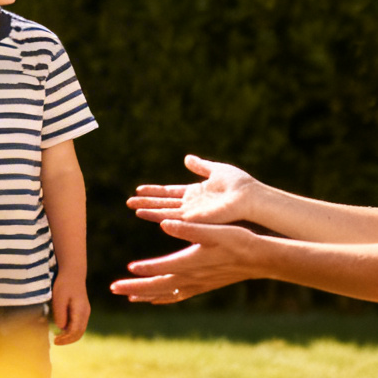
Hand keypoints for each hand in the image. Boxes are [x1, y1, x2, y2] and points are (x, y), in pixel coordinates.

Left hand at [49, 279, 90, 343]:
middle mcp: (85, 313)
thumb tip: (61, 328)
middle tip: (56, 342)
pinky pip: (79, 325)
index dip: (65, 339)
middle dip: (68, 340)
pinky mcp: (83, 310)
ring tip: (58, 337)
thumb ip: (60, 313)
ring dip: (70, 336)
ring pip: (80, 330)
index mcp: (80, 311)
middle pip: (79, 333)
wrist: (73, 273)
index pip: (74, 331)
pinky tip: (62, 329)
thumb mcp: (58, 298)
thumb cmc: (64, 284)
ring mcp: (86, 312)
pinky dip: (72, 330)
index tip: (55, 341)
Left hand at [109, 218, 266, 303]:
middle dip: (134, 288)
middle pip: (157, 286)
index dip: (143, 270)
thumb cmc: (238, 240)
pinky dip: (164, 298)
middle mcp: (192, 277)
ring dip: (146, 294)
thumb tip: (164, 223)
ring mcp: (197, 284)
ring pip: (166, 294)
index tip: (127, 270)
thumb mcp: (214, 230)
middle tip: (113, 288)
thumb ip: (188, 228)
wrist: (259, 259)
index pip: (161, 268)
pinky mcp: (203, 286)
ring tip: (128, 296)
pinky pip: (179, 296)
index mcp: (191, 262)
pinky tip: (156, 300)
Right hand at [127, 155, 258, 227]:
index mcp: (196, 192)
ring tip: (132, 207)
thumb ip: (200, 166)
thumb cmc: (237, 184)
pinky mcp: (194, 219)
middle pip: (163, 203)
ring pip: (164, 211)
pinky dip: (157, 216)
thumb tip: (187, 158)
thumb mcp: (215, 170)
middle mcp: (191, 204)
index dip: (155, 191)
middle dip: (146, 202)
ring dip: (147, 209)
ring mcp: (191, 213)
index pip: (170, 192)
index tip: (140, 189)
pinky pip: (172, 217)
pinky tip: (144, 214)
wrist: (249, 196)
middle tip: (129, 201)